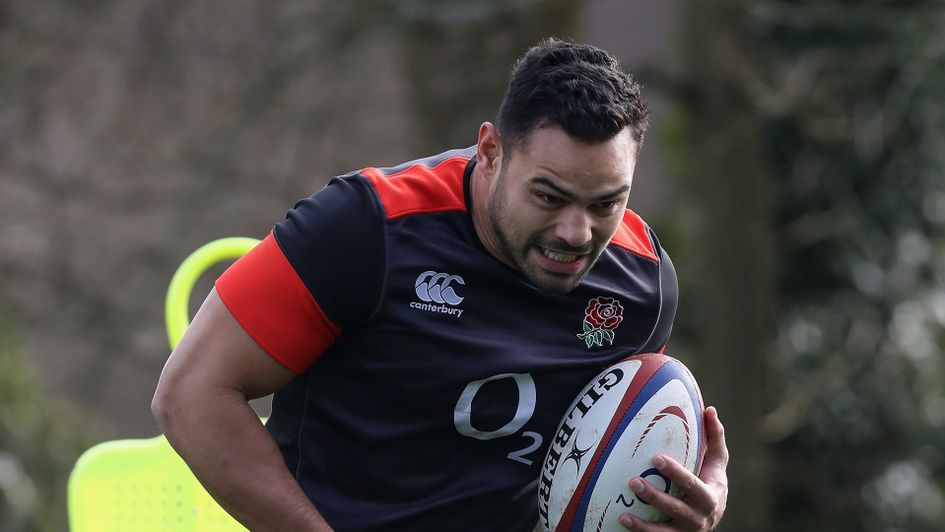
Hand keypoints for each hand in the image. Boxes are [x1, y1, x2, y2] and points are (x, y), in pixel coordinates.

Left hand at [619, 406, 728, 530]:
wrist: (711, 520)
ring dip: (643, 525)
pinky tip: (621, 524)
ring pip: (664, 531)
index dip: (676, 473)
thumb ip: (715, 438)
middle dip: (655, 497)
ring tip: (623, 514)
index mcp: (710, 496)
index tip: (656, 459)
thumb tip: (709, 408)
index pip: (693, 484)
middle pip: (677, 508)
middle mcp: (700, 518)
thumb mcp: (717, 464)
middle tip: (633, 482)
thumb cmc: (711, 483)